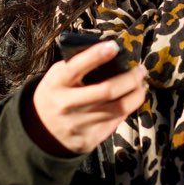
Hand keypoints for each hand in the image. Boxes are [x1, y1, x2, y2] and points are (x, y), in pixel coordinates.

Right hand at [24, 41, 147, 155]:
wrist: (41, 130)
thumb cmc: (56, 93)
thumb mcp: (58, 76)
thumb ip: (78, 66)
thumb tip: (112, 53)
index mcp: (56, 83)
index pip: (76, 67)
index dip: (96, 55)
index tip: (114, 46)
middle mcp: (66, 105)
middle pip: (106, 91)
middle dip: (130, 79)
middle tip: (141, 70)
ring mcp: (78, 124)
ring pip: (118, 109)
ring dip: (136, 94)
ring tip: (142, 84)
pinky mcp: (89, 139)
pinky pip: (116, 121)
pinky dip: (128, 107)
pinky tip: (132, 99)